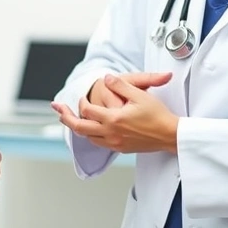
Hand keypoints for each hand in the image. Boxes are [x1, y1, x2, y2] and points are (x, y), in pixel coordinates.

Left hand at [52, 74, 178, 153]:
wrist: (170, 135)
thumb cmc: (158, 115)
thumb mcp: (139, 94)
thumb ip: (120, 85)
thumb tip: (106, 78)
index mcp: (114, 119)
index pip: (87, 110)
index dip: (81, 101)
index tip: (82, 96)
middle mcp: (111, 133)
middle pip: (79, 128)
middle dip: (66, 118)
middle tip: (57, 110)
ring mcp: (115, 143)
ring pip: (88, 138)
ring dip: (79, 128)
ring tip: (71, 120)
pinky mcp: (120, 149)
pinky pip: (99, 143)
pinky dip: (91, 135)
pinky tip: (92, 130)